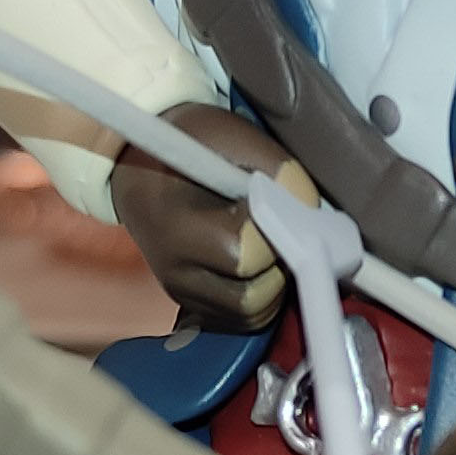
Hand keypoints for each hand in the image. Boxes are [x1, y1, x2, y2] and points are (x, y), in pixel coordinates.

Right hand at [107, 105, 313, 327]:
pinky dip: (262, 295)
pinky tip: (258, 259)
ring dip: (276, 282)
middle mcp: (175, 274)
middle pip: (254, 295)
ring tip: (269, 241)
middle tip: (279, 225)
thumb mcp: (233, 135)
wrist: (145, 164)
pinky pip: (244, 319)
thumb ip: (278, 169)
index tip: (276, 205)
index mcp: (176, 229)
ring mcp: (183, 295)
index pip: (247, 255)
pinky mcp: (194, 307)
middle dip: (280, 261)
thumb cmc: (192, 145)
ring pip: (254, 314)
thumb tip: (310, 210)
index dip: (276, 232)